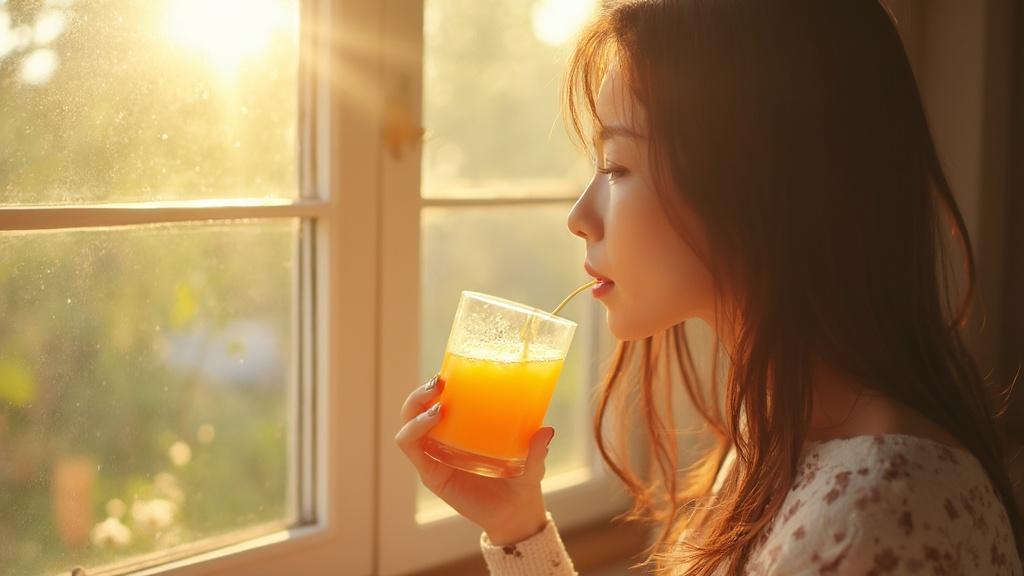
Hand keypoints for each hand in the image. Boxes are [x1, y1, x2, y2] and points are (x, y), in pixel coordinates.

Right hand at [394, 374, 554, 544]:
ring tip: (438, 405)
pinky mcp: (431, 474)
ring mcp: (435, 456)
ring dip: (415, 408)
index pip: (439, 399)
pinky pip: (411, 448)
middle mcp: (444, 439)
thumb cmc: (521, 481)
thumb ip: (537, 450)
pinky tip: (432, 422)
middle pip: (417, 407)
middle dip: (421, 392)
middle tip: (440, 383)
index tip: (448, 371)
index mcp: (462, 428)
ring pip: (408, 424)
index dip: (437, 384)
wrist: (515, 516)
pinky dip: (414, 432)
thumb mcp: (532, 462)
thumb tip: (547, 430)